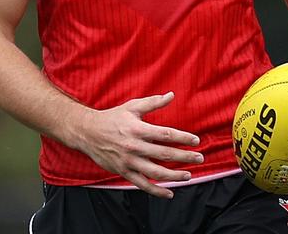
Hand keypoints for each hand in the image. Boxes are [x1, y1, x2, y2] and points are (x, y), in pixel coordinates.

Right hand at [69, 91, 203, 197]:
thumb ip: (153, 102)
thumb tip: (171, 95)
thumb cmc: (113, 118)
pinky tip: (169, 193)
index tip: (196, 141)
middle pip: (164, 154)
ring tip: (188, 175)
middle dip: (184, 157)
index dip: (183, 138)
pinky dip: (156, 191)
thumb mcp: (132, 106)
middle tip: (200, 158)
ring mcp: (128, 161)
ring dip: (173, 175)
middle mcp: (134, 147)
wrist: (87, 133)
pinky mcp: (123, 172)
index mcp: (138, 129)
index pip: (166, 134)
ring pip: (155, 172)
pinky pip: (142, 184)